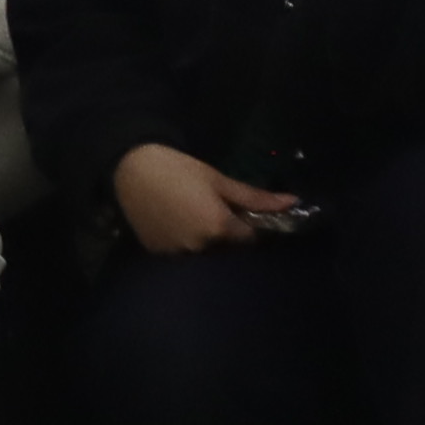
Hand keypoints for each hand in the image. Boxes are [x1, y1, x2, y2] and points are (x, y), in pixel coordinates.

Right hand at [112, 142, 305, 259]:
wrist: (130, 168)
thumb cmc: (178, 169)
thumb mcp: (218, 179)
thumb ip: (255, 197)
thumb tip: (294, 202)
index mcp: (220, 228)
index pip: (250, 240)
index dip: (247, 225)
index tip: (238, 213)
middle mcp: (201, 247)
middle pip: (227, 250)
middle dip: (227, 237)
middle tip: (213, 212)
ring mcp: (178, 254)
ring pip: (204, 255)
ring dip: (205, 243)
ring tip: (191, 219)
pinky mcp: (158, 254)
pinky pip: (182, 256)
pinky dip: (184, 245)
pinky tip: (174, 225)